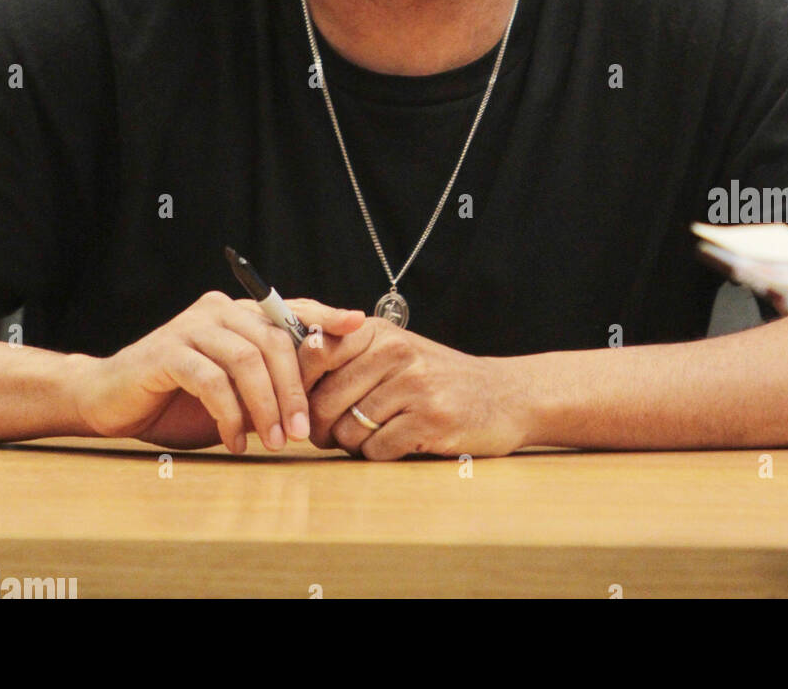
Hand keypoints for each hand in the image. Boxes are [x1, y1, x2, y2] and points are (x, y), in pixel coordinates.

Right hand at [71, 291, 364, 452]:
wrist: (109, 403)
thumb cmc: (178, 400)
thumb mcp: (235, 392)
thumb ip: (268, 383)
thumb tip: (319, 397)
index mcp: (239, 313)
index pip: (291, 309)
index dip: (326, 316)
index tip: (359, 326)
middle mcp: (219, 310)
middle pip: (274, 339)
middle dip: (294, 388)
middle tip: (302, 431)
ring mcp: (191, 326)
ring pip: (246, 359)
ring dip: (266, 406)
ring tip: (275, 443)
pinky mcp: (167, 351)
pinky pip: (212, 379)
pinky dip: (229, 414)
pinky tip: (234, 442)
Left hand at [298, 318, 529, 459]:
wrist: (503, 396)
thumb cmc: (436, 379)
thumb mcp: (393, 352)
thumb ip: (346, 357)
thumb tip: (284, 378)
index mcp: (379, 332)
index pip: (314, 350)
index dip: (295, 383)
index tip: (297, 402)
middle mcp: (395, 352)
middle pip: (323, 401)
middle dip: (319, 427)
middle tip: (329, 434)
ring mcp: (414, 386)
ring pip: (347, 430)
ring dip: (353, 443)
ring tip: (374, 434)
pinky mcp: (430, 421)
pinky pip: (376, 450)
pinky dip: (380, 455)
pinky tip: (399, 443)